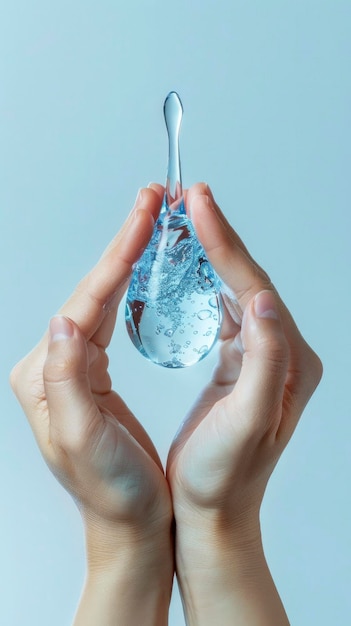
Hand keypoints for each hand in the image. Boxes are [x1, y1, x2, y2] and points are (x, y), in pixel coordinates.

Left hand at [10, 186, 172, 625]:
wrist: (129, 523)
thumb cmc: (113, 490)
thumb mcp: (84, 440)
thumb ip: (66, 381)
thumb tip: (63, 322)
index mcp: (47, 376)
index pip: (87, 302)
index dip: (118, 255)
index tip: (145, 215)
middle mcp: (53, 365)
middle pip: (93, 291)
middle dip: (124, 244)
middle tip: (152, 202)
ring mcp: (70, 367)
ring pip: (102, 299)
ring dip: (127, 259)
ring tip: (151, 224)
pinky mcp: (89, 373)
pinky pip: (109, 317)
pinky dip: (127, 287)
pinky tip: (142, 270)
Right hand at [167, 183, 322, 624]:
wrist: (215, 509)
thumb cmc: (224, 474)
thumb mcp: (249, 421)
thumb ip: (266, 361)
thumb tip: (263, 302)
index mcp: (290, 361)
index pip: (256, 287)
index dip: (225, 244)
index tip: (198, 206)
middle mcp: (284, 353)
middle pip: (249, 280)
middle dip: (218, 237)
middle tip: (189, 200)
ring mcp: (264, 356)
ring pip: (235, 290)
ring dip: (211, 255)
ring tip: (186, 223)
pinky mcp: (242, 363)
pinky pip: (224, 310)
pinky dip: (205, 284)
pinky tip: (188, 270)